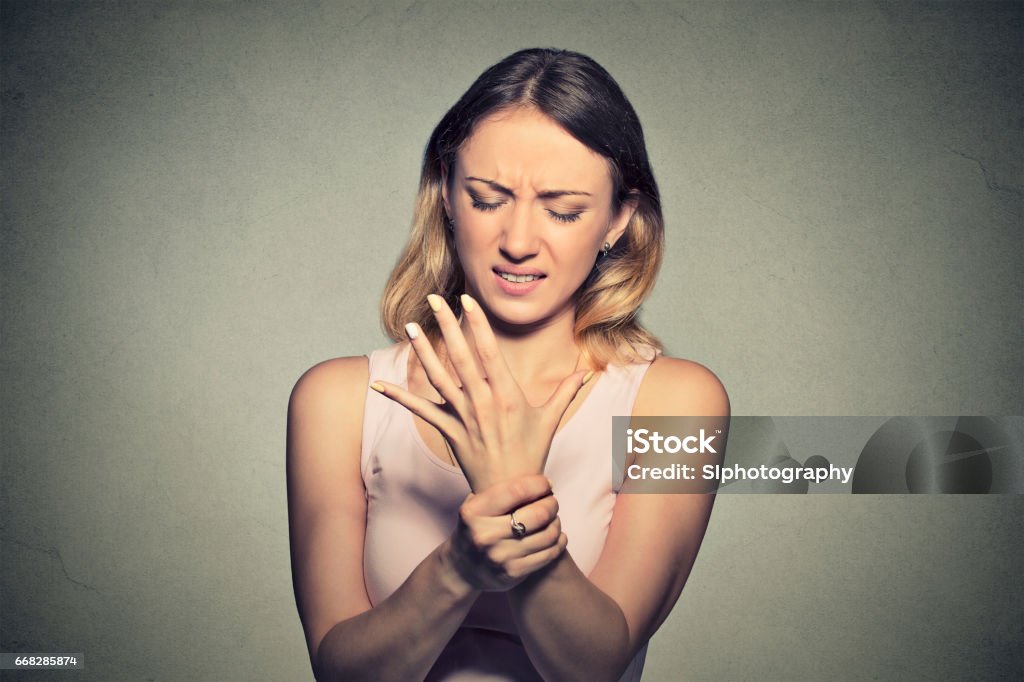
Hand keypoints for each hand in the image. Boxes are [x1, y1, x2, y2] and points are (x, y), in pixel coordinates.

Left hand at [371, 293, 590, 490]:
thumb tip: (588, 373)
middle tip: (435, 299)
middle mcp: (484, 402)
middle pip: (461, 357)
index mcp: (508, 394)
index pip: (490, 351)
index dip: (477, 324)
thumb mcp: (550, 421)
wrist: (510, 493)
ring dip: (423, 351)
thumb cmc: (531, 454)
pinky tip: (380, 386)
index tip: (466, 301)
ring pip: (439, 378)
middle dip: (447, 325)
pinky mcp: (449, 432)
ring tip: (411, 326)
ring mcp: (464, 417)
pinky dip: (400, 398)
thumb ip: (566, 392)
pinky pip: (421, 412)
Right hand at [443, 475, 567, 591]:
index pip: (517, 490)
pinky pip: (548, 554)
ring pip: (547, 534)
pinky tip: (557, 536)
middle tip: (552, 501)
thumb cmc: (476, 528)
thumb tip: (535, 476)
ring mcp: (499, 557)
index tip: (546, 484)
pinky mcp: (513, 573)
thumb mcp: (476, 506)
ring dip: (556, 523)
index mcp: (474, 512)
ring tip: (553, 518)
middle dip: (552, 504)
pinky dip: (559, 542)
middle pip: (538, 513)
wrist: (461, 568)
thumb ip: (499, 491)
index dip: (539, 484)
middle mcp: (485, 535)